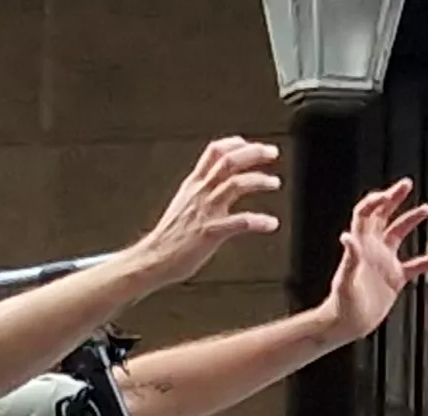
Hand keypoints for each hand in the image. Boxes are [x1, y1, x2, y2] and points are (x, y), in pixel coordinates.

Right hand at [129, 137, 284, 287]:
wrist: (153, 259)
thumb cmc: (169, 237)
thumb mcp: (182, 204)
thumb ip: (199, 190)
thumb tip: (214, 181)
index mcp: (193, 185)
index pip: (214, 152)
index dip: (235, 144)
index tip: (251, 144)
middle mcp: (200, 193)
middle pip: (229, 161)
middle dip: (254, 153)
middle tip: (272, 153)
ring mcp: (206, 211)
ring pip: (237, 184)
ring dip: (260, 180)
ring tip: (274, 182)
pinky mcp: (211, 232)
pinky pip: (241, 221)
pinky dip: (260, 221)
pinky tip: (271, 223)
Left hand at [321, 179, 427, 339]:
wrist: (346, 325)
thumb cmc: (341, 305)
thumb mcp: (345, 280)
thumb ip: (349, 258)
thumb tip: (346, 237)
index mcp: (360, 246)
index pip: (366, 214)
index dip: (376, 201)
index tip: (391, 193)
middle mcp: (372, 249)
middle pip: (383, 216)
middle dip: (394, 198)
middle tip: (406, 184)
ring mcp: (384, 262)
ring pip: (399, 234)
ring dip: (411, 220)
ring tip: (426, 208)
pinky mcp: (395, 278)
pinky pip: (417, 265)